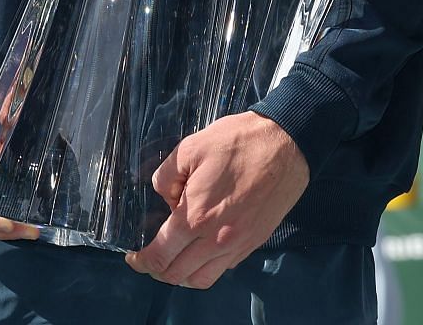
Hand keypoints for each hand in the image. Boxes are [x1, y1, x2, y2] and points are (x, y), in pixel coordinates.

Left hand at [126, 112, 309, 288]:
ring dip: (182, 275)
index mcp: (195, 217)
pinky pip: (225, 268)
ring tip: (177, 259)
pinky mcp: (254, 241)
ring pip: (201, 279)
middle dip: (157, 270)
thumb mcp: (191, 147)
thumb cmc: (239, 141)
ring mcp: (238, 244)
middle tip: (152, 256)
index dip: (141, 261)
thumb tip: (166, 198)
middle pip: (177, 275)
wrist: (288, 144)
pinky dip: (208, 266)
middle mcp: (216, 239)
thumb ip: (166, 176)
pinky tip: (204, 248)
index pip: (160, 255)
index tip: (134, 256)